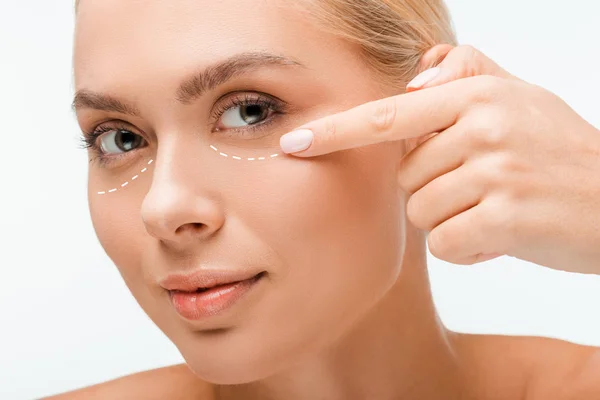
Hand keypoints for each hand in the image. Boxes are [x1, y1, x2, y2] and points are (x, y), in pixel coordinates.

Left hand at [279, 45, 599, 273]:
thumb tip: (417, 72)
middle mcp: (483, 127)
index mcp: (477, 95)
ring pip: (422, 214)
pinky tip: (501, 236)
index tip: (294, 143)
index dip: (338, 131)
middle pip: (406, 178)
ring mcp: (495, 172)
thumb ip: (468, 76)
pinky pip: (447, 244)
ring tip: (496, 208)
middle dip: (434, 189)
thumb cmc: (559, 152)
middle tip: (484, 185)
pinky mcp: (505, 219)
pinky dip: (468, 249)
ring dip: (452, 220)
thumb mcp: (520, 98)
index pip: (389, 114)